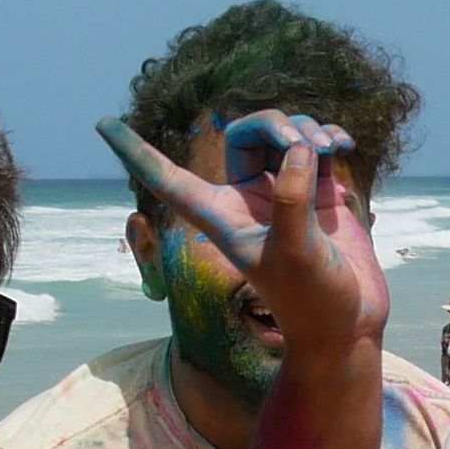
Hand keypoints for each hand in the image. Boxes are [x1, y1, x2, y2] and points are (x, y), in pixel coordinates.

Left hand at [102, 109, 389, 368]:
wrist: (348, 324)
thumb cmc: (312, 301)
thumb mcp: (295, 254)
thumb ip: (290, 200)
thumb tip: (298, 149)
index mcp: (221, 217)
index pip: (168, 178)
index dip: (135, 151)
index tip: (101, 124)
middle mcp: (247, 201)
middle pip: (244, 134)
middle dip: (274, 124)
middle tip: (302, 143)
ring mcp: (284, 194)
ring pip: (284, 136)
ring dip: (308, 130)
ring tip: (332, 149)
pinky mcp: (317, 194)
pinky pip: (315, 147)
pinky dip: (329, 138)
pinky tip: (345, 146)